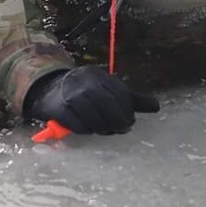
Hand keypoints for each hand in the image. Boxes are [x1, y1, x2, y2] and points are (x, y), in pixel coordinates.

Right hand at [23, 65, 159, 134]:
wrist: (49, 90)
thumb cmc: (85, 91)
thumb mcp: (108, 90)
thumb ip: (132, 98)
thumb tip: (156, 107)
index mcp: (98, 76)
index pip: (119, 94)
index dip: (127, 110)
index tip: (130, 121)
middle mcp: (84, 83)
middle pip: (108, 106)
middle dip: (118, 121)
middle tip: (121, 129)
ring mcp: (71, 96)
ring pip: (94, 119)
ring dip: (103, 128)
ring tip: (105, 129)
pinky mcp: (60, 110)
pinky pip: (79, 127)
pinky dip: (86, 130)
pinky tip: (88, 128)